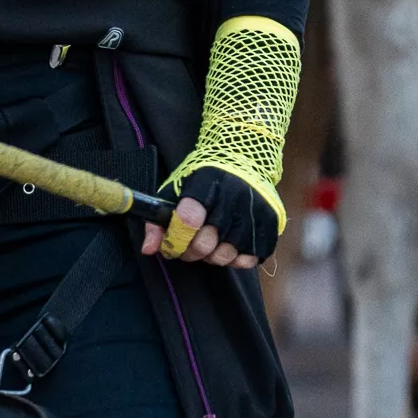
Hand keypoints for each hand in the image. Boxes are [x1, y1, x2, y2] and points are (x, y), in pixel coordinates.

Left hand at [153, 168, 277, 267]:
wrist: (246, 157)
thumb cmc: (206, 176)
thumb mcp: (176, 188)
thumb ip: (158, 219)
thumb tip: (148, 249)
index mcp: (207, 183)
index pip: (187, 220)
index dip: (175, 239)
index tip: (170, 244)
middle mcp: (234, 197)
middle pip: (205, 244)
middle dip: (190, 252)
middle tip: (187, 247)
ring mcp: (255, 212)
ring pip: (226, 255)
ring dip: (212, 256)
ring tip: (209, 244)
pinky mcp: (270, 225)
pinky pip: (248, 259)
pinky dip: (235, 259)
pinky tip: (229, 244)